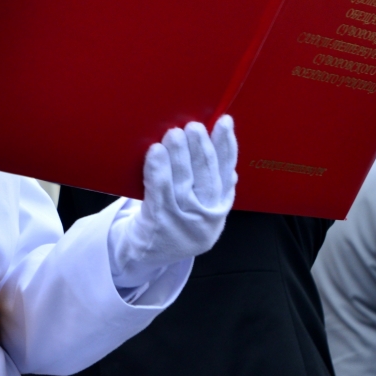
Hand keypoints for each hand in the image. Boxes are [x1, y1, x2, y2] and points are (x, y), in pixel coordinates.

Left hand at [109, 117, 236, 284]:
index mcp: (220, 209)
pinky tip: (156, 152)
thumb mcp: (202, 212)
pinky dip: (158, 169)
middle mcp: (206, 217)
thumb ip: (215, 191)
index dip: (227, 146)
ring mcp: (182, 222)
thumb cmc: (174, 222)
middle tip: (193, 126)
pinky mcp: (159, 224)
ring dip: (180, 154)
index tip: (224, 122)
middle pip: (206, 176)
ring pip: (184, 182)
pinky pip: (159, 192)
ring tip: (175, 133)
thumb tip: (229, 166)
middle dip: (202, 147)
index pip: (226, 172)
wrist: (146, 254)